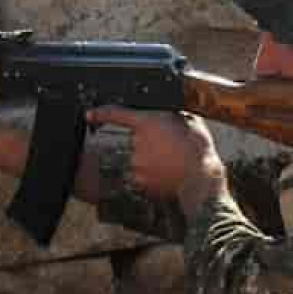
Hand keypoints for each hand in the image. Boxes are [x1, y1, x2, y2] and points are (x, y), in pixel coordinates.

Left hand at [86, 108, 228, 217]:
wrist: (202, 178)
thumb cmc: (198, 148)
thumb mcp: (189, 120)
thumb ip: (173, 114)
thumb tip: (169, 112)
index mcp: (147, 123)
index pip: (116, 114)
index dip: (100, 113)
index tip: (90, 114)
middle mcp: (137, 143)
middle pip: (132, 140)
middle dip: (147, 143)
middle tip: (168, 147)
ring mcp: (137, 164)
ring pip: (137, 159)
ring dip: (150, 160)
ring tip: (171, 162)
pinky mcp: (140, 182)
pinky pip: (142, 175)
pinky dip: (152, 175)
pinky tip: (167, 173)